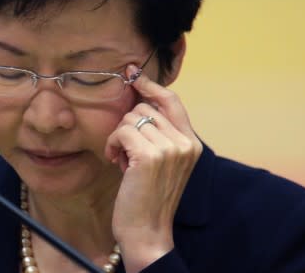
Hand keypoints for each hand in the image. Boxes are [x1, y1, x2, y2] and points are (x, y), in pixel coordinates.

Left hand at [105, 66, 201, 272]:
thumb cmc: (148, 197)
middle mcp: (185, 143)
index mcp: (191, 143)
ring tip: (123, 160)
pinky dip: (113, 144)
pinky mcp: (150, 156)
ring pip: (131, 118)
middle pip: (145, 108)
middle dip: (129, 126)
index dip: (151, 85)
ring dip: (119, 137)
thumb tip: (137, 102)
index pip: (172, 101)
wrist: (147, 232)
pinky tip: (116, 161)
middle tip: (127, 152)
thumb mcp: (162, 162)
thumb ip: (158, 134)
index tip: (133, 73)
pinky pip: (122, 130)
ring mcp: (170, 148)